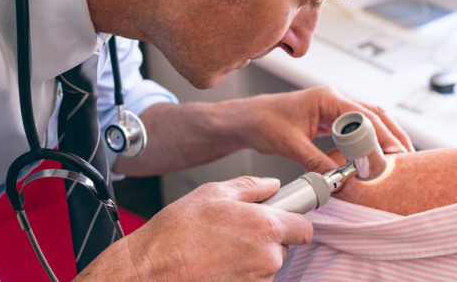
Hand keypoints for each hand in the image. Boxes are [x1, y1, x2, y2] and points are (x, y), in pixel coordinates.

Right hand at [77, 176, 311, 280]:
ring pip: (267, 265)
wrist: (151, 270)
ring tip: (220, 248)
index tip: (282, 217)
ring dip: (252, 257)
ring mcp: (257, 281)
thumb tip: (272, 185)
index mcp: (266, 227)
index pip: (304, 228)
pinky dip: (240, 273)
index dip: (293, 220)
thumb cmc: (177, 232)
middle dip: (266, 238)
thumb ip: (251, 186)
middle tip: (237, 230)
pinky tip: (217, 264)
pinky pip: (252, 280)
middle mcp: (268, 258)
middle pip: (284, 247)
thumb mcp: (213, 193)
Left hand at [226, 86, 413, 172]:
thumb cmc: (262, 122)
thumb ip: (315, 162)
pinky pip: (355, 131)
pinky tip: (372, 159)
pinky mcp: (328, 121)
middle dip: (393, 135)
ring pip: (368, 121)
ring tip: (399, 158)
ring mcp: (332, 109)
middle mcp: (333, 100)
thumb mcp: (290, 145)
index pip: (364, 115)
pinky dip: (367, 144)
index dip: (382, 136)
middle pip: (374, 115)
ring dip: (384, 138)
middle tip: (409, 157)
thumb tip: (338, 179)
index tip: (394, 155)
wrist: (245, 120)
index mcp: (327, 98)